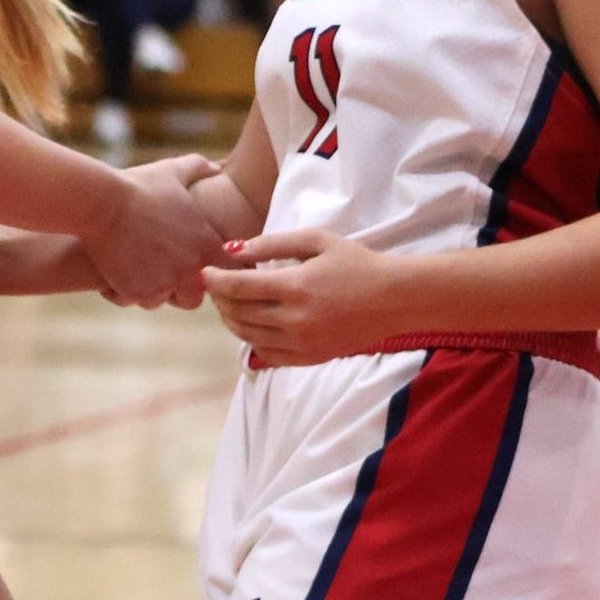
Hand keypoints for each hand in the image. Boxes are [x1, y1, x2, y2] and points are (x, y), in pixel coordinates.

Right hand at [83, 155, 225, 307]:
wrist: (102, 202)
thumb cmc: (138, 185)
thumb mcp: (172, 171)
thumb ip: (198, 168)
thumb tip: (215, 167)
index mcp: (206, 245)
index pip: (228, 272)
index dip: (213, 271)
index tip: (196, 263)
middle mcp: (191, 269)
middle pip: (194, 297)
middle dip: (178, 288)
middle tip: (157, 268)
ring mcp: (166, 283)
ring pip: (161, 300)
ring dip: (148, 288)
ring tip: (132, 265)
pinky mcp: (139, 292)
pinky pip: (133, 300)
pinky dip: (123, 289)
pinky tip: (114, 269)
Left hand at [201, 229, 407, 365]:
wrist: (394, 299)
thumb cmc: (356, 263)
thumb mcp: (317, 240)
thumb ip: (272, 244)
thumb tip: (234, 250)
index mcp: (295, 287)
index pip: (238, 288)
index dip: (215, 280)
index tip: (205, 272)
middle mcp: (294, 320)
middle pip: (238, 313)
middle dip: (220, 298)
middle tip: (217, 285)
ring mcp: (301, 343)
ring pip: (247, 335)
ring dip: (231, 319)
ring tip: (230, 302)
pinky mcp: (309, 358)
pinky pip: (267, 354)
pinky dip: (251, 339)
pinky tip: (252, 324)